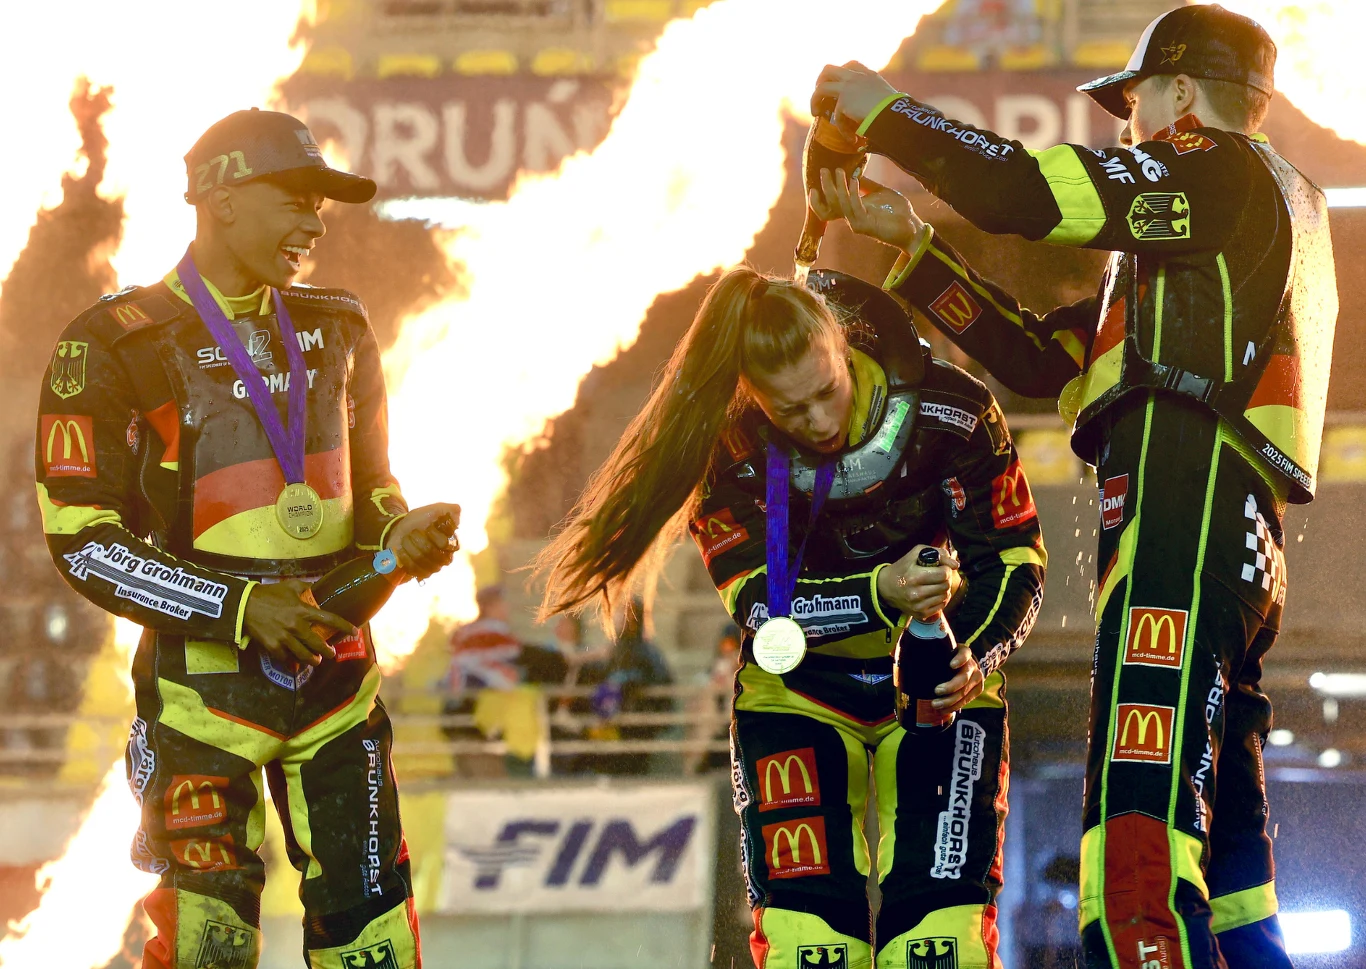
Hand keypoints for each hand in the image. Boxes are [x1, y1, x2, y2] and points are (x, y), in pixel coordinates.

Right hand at [244, 579, 351, 666]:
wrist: (244, 605)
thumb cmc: (268, 594)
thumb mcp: (289, 585)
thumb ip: (306, 586)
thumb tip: (316, 586)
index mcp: (303, 610)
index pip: (329, 620)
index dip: (344, 626)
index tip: (354, 632)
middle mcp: (296, 626)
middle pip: (317, 643)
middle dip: (327, 651)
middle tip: (332, 654)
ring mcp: (284, 638)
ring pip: (303, 654)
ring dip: (313, 660)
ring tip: (316, 661)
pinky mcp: (273, 646)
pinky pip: (286, 658)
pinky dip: (292, 662)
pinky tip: (296, 664)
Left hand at [386, 502, 460, 579]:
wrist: (401, 531)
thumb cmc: (420, 520)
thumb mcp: (434, 510)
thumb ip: (450, 510)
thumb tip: (457, 516)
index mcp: (452, 543)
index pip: (444, 543)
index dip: (433, 533)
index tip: (427, 526)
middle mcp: (446, 557)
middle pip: (431, 552)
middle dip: (418, 539)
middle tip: (412, 532)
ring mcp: (434, 567)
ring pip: (420, 560)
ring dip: (409, 546)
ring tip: (405, 539)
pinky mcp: (422, 573)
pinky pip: (413, 568)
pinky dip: (405, 557)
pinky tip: (402, 550)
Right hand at [810, 167, 924, 250]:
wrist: (911, 226)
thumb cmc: (896, 210)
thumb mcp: (879, 193)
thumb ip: (866, 185)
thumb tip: (854, 172)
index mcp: (853, 211)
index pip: (828, 209)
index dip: (818, 200)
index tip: (814, 184)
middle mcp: (852, 218)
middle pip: (830, 205)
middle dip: (826, 187)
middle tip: (824, 170)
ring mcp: (857, 223)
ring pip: (840, 205)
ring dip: (838, 187)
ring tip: (839, 171)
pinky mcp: (865, 226)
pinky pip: (855, 207)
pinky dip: (853, 193)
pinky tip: (854, 181)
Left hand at [812, 61, 900, 133]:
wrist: (896, 113)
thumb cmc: (898, 110)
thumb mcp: (887, 99)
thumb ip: (877, 100)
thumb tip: (877, 115)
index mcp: (869, 75)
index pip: (852, 65)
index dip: (841, 73)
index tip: (838, 83)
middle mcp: (857, 77)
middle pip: (829, 69)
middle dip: (820, 80)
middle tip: (819, 92)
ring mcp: (848, 87)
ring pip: (822, 87)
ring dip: (815, 99)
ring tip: (815, 112)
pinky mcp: (844, 101)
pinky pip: (837, 116)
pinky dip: (842, 128)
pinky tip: (850, 138)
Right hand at [877, 544, 959, 619]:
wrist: (885, 587)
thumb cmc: (902, 568)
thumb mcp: (916, 553)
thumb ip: (938, 553)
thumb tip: (955, 564)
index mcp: (915, 576)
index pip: (944, 574)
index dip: (946, 569)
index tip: (941, 568)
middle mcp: (916, 593)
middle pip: (946, 585)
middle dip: (945, 578)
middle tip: (938, 576)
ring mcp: (918, 605)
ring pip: (945, 596)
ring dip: (943, 589)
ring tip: (934, 584)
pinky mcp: (920, 613)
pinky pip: (941, 606)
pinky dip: (940, 598)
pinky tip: (932, 593)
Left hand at [933, 646, 983, 711]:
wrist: (967, 665)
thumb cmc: (948, 659)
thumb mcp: (943, 653)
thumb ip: (933, 656)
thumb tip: (909, 661)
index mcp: (964, 652)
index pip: (964, 654)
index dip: (959, 660)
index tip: (951, 665)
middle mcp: (973, 665)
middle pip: (964, 677)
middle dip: (950, 687)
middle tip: (936, 691)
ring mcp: (977, 678)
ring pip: (964, 692)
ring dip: (950, 701)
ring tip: (936, 705)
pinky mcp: (978, 689)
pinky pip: (966, 700)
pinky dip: (954, 706)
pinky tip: (943, 710)